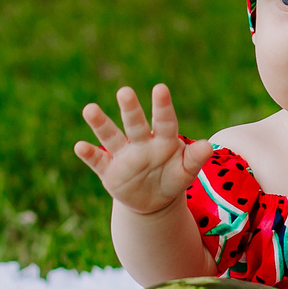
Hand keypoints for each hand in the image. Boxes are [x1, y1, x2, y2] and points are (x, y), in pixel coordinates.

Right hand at [74, 84, 213, 216]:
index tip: (160, 89)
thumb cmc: (172, 177)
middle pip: (135, 123)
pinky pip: (98, 160)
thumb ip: (194, 158)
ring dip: (100, 123)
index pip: (164, 121)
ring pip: (111, 136)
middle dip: (130, 109)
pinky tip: (79, 146)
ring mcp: (124, 155)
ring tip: (89, 109)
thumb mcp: (186, 171)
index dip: (162, 106)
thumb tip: (208, 146)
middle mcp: (141, 142)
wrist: (154, 200)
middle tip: (124, 91)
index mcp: (163, 139)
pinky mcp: (109, 170)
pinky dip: (89, 154)